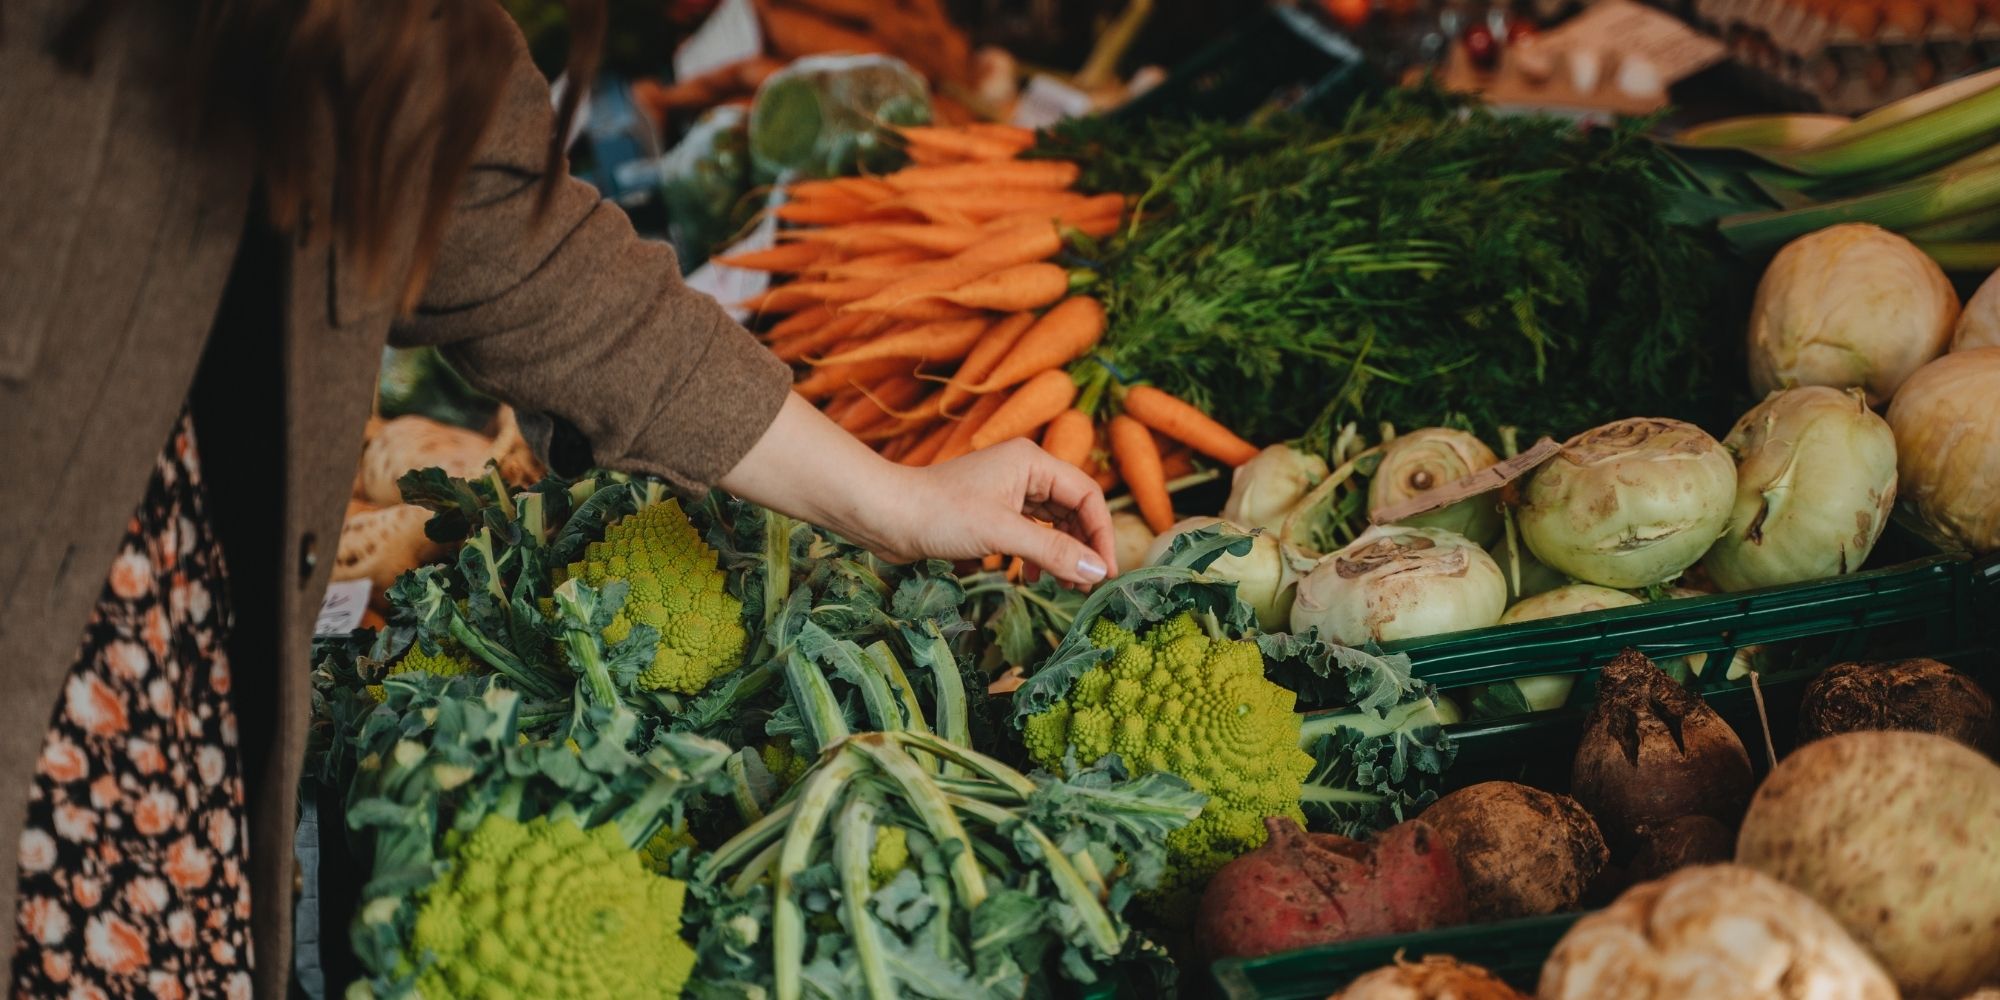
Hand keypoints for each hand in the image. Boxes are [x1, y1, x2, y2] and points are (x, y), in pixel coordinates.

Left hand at [857, 440, 1115, 586]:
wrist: (886, 516)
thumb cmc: (940, 513)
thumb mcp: (1003, 534)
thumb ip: (1054, 552)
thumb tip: (1097, 572)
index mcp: (1032, 461)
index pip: (1087, 495)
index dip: (1101, 534)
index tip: (1105, 571)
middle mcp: (1024, 471)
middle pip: (1073, 509)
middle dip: (1083, 547)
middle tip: (1088, 585)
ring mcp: (1007, 491)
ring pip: (1052, 523)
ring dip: (1062, 554)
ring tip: (1067, 586)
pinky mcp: (991, 512)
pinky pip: (1030, 532)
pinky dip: (1037, 555)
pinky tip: (1031, 579)